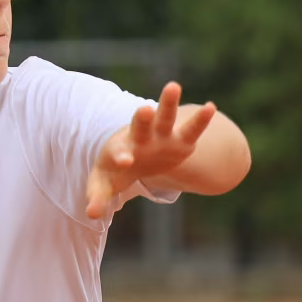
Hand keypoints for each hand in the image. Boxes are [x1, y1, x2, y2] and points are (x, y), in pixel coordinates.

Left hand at [85, 82, 215, 219]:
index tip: (125, 161)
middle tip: (144, 108)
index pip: (120, 152)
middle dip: (143, 118)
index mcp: (120, 149)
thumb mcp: (104, 184)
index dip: (123, 156)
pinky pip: (192, 128)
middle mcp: (140, 138)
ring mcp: (160, 136)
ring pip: (164, 117)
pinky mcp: (180, 140)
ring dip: (168, 103)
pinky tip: (210, 106)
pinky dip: (201, 120)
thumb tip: (91, 215)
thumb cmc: (115, 171)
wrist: (133, 158)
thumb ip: (97, 197)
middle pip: (140, 125)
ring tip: (173, 86)